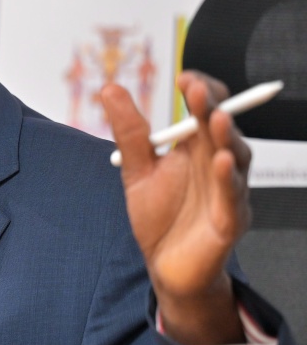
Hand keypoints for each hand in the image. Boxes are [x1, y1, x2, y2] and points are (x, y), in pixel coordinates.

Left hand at [100, 71, 250, 344]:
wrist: (164, 267)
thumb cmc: (159, 217)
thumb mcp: (138, 170)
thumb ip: (128, 132)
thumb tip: (109, 88)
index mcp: (197, 150)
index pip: (207, 111)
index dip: (201, 92)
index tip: (183, 78)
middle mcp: (217, 165)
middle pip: (221, 129)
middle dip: (211, 107)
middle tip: (195, 89)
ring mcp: (227, 192)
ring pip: (236, 158)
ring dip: (226, 137)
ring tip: (215, 118)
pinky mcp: (230, 221)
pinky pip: (232, 197)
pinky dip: (228, 179)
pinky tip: (221, 161)